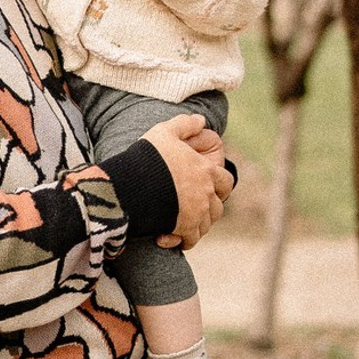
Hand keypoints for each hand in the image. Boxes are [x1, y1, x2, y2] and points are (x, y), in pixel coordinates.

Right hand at [140, 113, 233, 248]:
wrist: (132, 185)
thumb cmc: (149, 156)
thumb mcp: (165, 132)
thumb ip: (184, 124)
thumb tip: (201, 119)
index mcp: (206, 172)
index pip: (226, 182)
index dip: (221, 185)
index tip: (210, 187)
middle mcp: (205, 195)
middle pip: (218, 207)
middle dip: (209, 207)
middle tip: (195, 206)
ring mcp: (196, 214)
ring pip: (206, 225)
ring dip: (197, 224)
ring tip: (182, 222)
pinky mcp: (183, 229)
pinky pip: (191, 239)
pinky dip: (184, 239)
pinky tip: (170, 235)